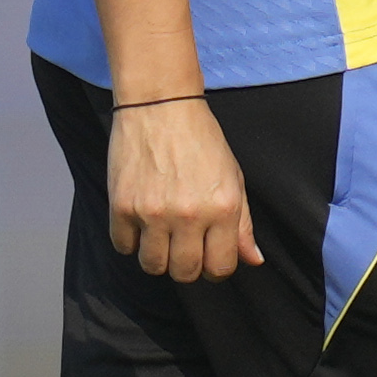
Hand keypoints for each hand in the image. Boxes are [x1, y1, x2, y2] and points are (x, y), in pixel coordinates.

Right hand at [109, 99, 260, 283]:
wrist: (160, 104)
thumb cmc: (200, 139)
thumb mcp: (233, 177)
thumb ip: (243, 223)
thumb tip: (254, 259)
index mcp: (223, 208)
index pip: (220, 267)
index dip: (215, 267)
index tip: (209, 256)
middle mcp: (189, 214)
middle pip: (185, 272)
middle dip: (187, 265)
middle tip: (184, 245)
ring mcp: (152, 212)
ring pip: (153, 266)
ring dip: (158, 256)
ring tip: (161, 234)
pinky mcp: (122, 206)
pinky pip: (123, 246)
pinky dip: (130, 240)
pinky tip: (140, 221)